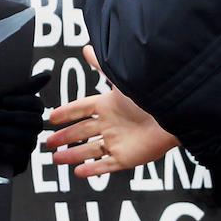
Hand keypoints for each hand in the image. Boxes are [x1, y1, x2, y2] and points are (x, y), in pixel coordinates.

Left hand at [0, 70, 50, 175]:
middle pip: (34, 121)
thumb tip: (49, 74)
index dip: (20, 101)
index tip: (2, 101)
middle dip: (10, 117)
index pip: (36, 104)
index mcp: (31, 112)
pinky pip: (19, 157)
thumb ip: (25, 87)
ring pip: (26, 138)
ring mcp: (28, 147)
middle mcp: (33, 130)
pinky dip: (2, 149)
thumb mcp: (2, 98)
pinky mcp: (20, 164)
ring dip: (3, 132)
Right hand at [44, 46, 178, 176]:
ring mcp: (118, 142)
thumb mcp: (120, 80)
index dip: (66, 113)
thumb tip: (86, 47)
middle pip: (82, 132)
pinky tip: (79, 172)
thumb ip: (101, 65)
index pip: (81, 109)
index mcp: (108, 105)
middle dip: (64, 137)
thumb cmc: (149, 94)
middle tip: (48, 142)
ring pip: (89, 150)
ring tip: (56, 159)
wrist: (172, 114)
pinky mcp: (127, 158)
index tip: (51, 117)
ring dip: (73, 154)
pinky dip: (92, 170)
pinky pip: (106, 165)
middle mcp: (111, 124)